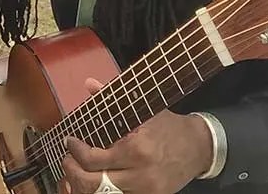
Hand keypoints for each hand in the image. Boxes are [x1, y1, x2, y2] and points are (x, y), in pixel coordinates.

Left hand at [62, 79, 212, 193]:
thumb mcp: (142, 108)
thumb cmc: (168, 126)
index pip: (94, 159)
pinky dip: (105, 191)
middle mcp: (141, 174)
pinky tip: (96, 182)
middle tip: (67, 160)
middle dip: (74, 172)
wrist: (199, 147)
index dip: (76, 151)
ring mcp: (147, 190)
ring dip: (86, 185)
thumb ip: (112, 99)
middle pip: (95, 184)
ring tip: (77, 172)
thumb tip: (89, 83)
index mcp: (136, 149)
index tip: (70, 141)